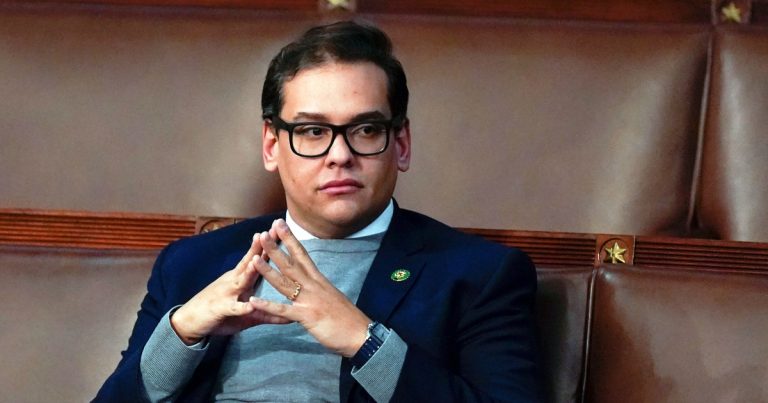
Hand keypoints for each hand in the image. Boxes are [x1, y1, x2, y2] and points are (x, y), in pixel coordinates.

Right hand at [170, 233, 291, 344]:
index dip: (268, 245)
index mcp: (241, 279)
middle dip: (260, 248)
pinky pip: (232, 307)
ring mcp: (227, 293)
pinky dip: (241, 306)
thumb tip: (289, 317)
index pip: (257, 259)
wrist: (190, 321)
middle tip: (270, 233)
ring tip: (259, 262)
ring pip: (240, 280)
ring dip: (249, 271)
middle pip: (250, 262)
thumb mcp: (247, 314)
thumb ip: (268, 313)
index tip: (280, 230)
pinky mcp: (220, 309)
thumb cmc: (221, 313)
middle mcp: (234, 281)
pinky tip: (249, 305)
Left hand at [249, 219, 370, 356]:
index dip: (290, 239)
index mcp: (319, 280)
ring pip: (285, 283)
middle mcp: (314, 286)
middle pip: (291, 264)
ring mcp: (310, 301)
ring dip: (268, 271)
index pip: (302, 255)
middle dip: (276, 249)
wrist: (361, 334)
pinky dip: (268, 306)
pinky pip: (283, 311)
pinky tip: (254, 300)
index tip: (279, 225)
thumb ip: (319, 289)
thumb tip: (312, 283)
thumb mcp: (332, 297)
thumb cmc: (348, 318)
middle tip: (262, 234)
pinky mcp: (307, 317)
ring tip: (253, 259)